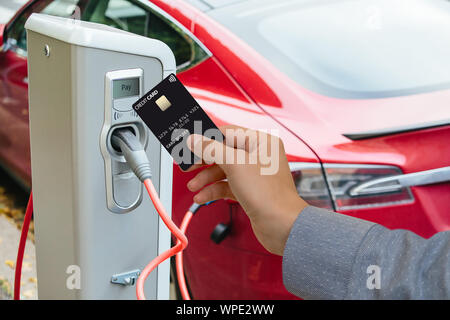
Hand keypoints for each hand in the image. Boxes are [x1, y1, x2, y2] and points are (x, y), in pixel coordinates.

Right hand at [186, 125, 307, 254]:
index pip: (228, 132)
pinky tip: (202, 196)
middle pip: (224, 152)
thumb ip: (211, 149)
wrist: (281, 226)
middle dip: (204, 161)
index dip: (207, 138)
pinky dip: (214, 190)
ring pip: (224, 170)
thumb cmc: (269, 195)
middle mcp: (260, 155)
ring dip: (206, 178)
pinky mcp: (250, 190)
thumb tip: (194, 139)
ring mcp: (255, 174)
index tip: (190, 143)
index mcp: (261, 142)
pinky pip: (228, 185)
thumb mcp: (234, 165)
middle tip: (188, 165)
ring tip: (194, 185)